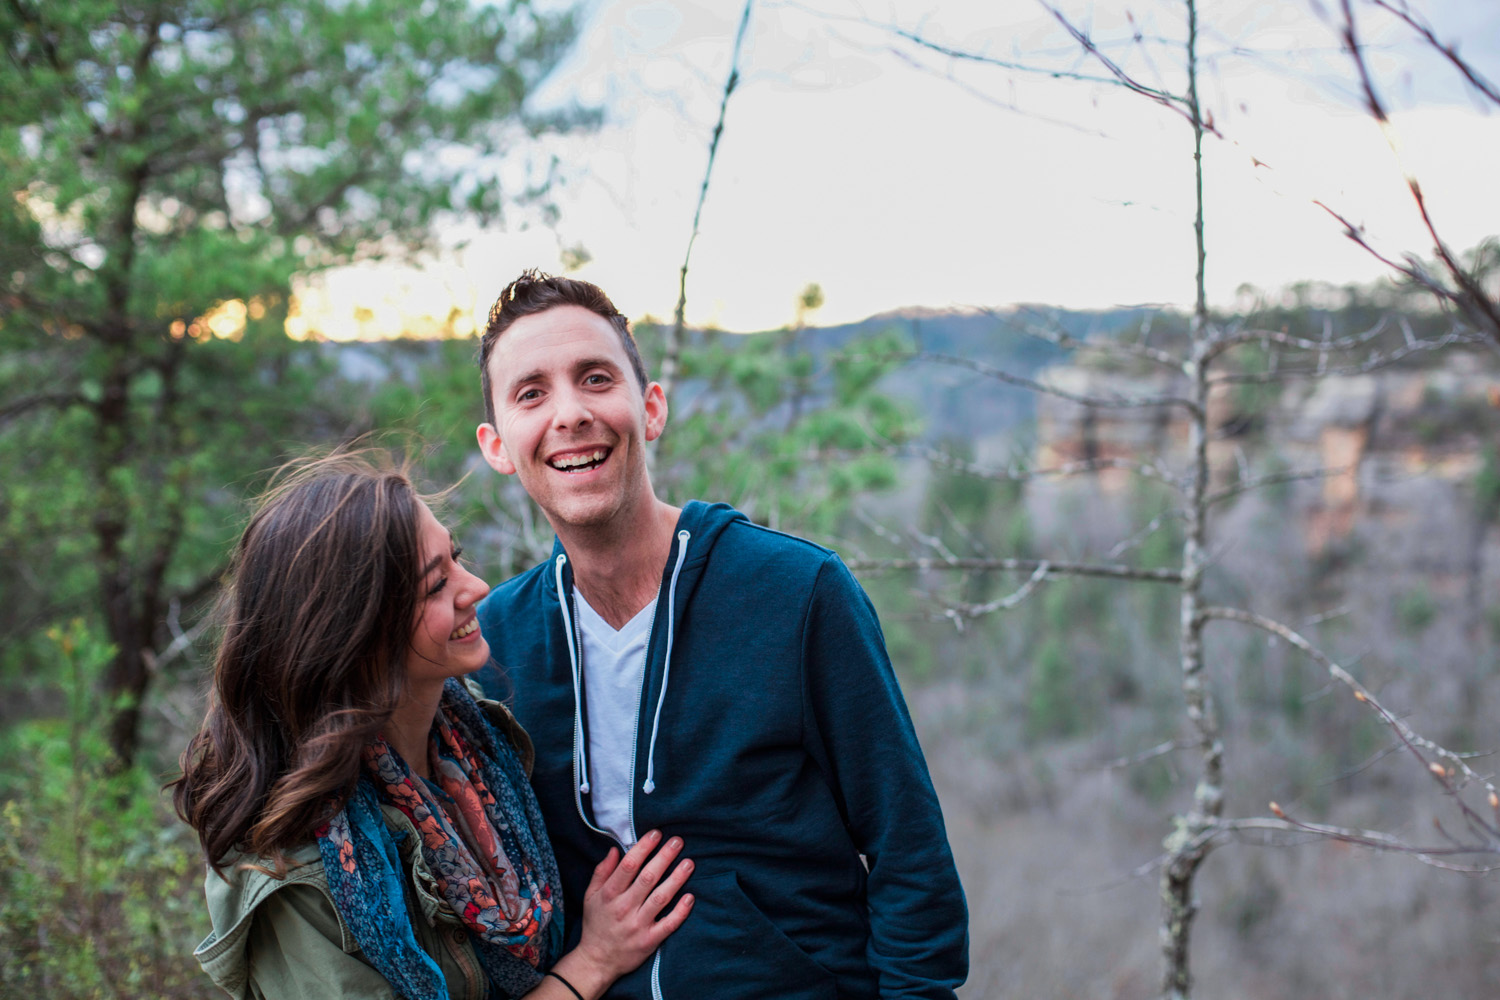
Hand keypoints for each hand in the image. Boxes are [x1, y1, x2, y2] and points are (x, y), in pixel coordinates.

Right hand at [561, 830, 694, 989]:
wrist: (597, 961)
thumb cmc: (596, 923)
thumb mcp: (590, 896)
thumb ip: (602, 872)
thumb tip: (616, 849)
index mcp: (609, 895)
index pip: (628, 866)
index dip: (643, 848)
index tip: (656, 833)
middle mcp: (624, 908)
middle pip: (647, 878)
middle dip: (664, 857)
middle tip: (678, 841)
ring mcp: (638, 925)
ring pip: (660, 898)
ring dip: (676, 879)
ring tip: (689, 863)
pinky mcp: (649, 940)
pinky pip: (668, 924)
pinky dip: (681, 911)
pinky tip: (691, 897)